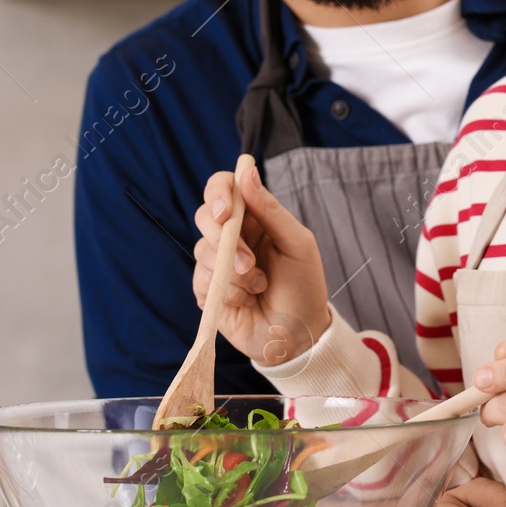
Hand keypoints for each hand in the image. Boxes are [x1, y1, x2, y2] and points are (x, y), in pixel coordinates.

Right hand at [192, 163, 329, 366]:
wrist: (298, 336)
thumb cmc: (304, 286)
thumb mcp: (297, 244)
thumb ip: (270, 208)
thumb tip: (245, 171)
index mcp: (255, 217)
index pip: (223, 188)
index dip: (217, 193)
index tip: (224, 212)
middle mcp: (233, 235)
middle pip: (205, 216)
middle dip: (223, 238)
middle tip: (248, 263)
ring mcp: (217, 262)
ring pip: (203, 251)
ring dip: (233, 273)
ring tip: (259, 286)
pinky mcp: (207, 290)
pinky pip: (201, 280)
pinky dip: (227, 292)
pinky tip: (247, 300)